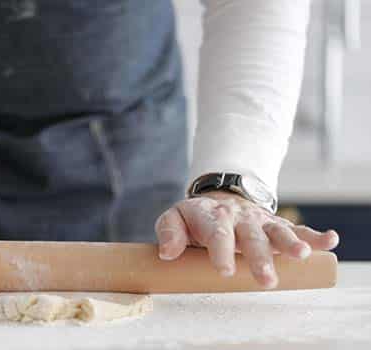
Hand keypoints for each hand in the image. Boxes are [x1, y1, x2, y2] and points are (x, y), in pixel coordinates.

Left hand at [155, 191, 338, 288]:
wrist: (218, 197)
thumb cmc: (195, 218)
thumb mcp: (175, 217)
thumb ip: (168, 232)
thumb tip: (166, 253)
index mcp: (212, 216)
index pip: (216, 233)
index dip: (221, 251)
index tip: (223, 271)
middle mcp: (239, 218)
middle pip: (250, 237)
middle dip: (259, 257)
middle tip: (265, 279)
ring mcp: (260, 221)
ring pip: (276, 232)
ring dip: (290, 243)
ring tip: (300, 256)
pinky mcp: (276, 224)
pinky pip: (297, 228)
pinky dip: (314, 235)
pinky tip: (329, 241)